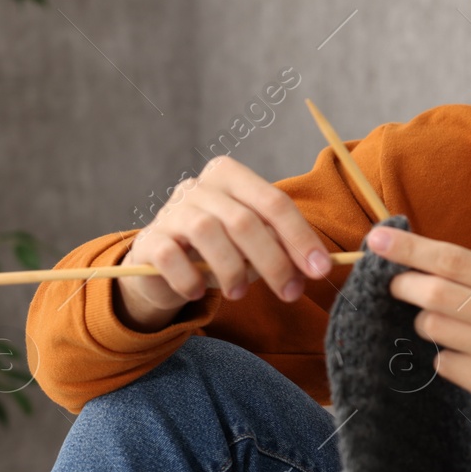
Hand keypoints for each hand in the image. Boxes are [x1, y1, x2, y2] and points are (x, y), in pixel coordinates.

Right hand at [116, 155, 333, 329]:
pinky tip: (197, 292)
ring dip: (232, 270)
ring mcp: (171, 210)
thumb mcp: (253, 244)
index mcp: (232, 176)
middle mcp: (200, 186)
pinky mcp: (149, 239)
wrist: (164, 266)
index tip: (321, 268)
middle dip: (273, 261)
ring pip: (208, 233)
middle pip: (244, 220)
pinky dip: (190, 278)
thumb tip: (316, 266)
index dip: (300, 236)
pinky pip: (171, 257)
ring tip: (240, 294)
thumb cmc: (220, 249)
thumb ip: (279, 246)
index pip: (274, 202)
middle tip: (291, 292)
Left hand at [365, 224, 470, 459]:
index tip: (376, 241)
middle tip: (395, 286)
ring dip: (426, 325)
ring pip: (433, 327)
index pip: (454, 259)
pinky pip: (445, 364)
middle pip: (436, 291)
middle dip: (404, 285)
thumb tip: (430, 264)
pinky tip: (468, 362)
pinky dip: (446, 359)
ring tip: (445, 328)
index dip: (410, 249)